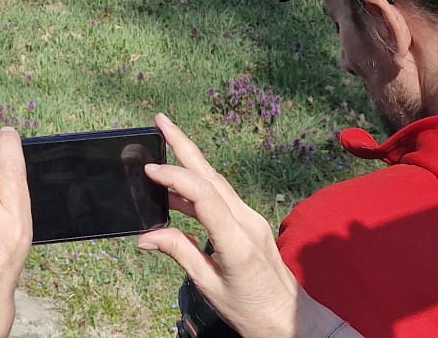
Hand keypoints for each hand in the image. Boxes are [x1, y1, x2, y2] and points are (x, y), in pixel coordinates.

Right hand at [136, 115, 359, 337]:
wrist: (292, 321)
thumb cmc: (252, 311)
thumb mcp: (211, 287)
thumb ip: (180, 254)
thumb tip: (145, 237)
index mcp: (237, 242)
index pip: (204, 196)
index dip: (175, 178)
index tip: (148, 170)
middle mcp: (247, 223)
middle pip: (212, 176)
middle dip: (185, 145)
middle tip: (161, 120)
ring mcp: (252, 220)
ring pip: (217, 182)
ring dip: (190, 162)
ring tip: (163, 143)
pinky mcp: (251, 224)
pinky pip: (221, 197)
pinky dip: (197, 186)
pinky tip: (177, 192)